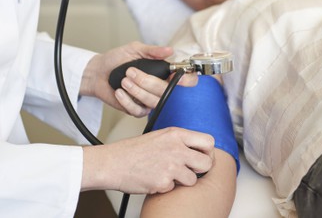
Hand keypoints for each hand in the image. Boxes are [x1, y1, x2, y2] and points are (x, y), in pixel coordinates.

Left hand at [81, 42, 196, 116]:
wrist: (98, 72)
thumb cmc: (117, 59)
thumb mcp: (135, 49)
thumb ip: (152, 50)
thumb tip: (170, 50)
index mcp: (164, 73)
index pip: (186, 81)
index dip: (186, 81)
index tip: (176, 76)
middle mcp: (160, 88)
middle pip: (167, 93)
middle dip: (148, 82)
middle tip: (131, 72)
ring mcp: (149, 100)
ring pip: (153, 102)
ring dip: (137, 91)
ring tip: (124, 80)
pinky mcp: (137, 110)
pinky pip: (138, 111)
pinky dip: (127, 100)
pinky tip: (120, 91)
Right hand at [81, 127, 214, 193]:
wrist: (113, 163)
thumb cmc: (134, 151)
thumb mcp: (159, 136)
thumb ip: (179, 141)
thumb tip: (198, 149)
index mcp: (176, 134)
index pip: (209, 141)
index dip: (207, 152)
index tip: (201, 156)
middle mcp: (176, 148)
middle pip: (207, 162)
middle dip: (201, 169)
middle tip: (190, 170)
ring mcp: (171, 165)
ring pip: (193, 179)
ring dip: (182, 181)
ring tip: (167, 174)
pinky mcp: (164, 182)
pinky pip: (174, 188)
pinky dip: (166, 187)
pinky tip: (154, 179)